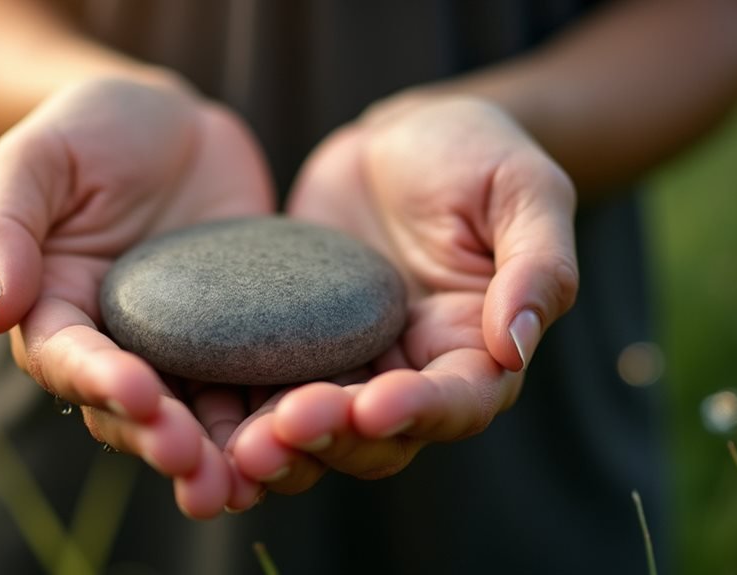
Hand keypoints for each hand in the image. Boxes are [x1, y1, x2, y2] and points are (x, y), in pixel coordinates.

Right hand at [0, 77, 274, 516]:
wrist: (171, 126)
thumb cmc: (89, 131)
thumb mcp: (37, 161)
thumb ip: (4, 228)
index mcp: (58, 314)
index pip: (69, 361)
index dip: (101, 382)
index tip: (138, 394)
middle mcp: (119, 347)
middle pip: (135, 413)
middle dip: (165, 442)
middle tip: (199, 472)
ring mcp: (184, 349)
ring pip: (198, 418)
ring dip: (221, 456)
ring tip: (248, 482)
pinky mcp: (240, 338)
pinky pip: (258, 382)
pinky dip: (277, 414)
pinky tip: (308, 432)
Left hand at [230, 96, 578, 493]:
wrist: (401, 138)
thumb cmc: (477, 154)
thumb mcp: (524, 191)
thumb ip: (536, 266)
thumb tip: (514, 346)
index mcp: (475, 349)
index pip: (459, 403)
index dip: (420, 412)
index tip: (374, 405)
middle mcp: (411, 371)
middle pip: (379, 437)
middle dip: (333, 438)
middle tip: (282, 429)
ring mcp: (349, 362)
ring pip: (317, 430)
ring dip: (280, 444)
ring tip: (237, 445)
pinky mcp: (293, 343)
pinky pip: (264, 385)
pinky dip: (237, 408)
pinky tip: (200, 410)